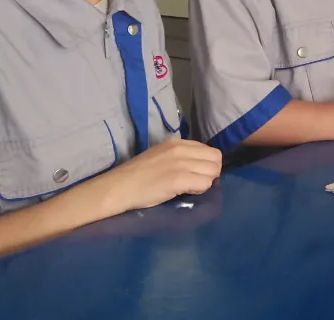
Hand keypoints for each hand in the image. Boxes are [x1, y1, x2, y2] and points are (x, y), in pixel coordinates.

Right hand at [96, 137, 221, 214]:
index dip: (207, 164)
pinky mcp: (178, 179)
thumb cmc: (137, 175)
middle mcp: (180, 148)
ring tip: (190, 187)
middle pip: (215, 158)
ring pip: (212, 171)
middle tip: (197, 182)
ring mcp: (180, 163)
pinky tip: (186, 192)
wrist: (118, 187)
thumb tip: (200, 165)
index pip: (209, 149)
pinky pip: (204, 184)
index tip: (197, 174)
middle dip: (211, 172)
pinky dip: (200, 190)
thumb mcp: (161, 156)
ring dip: (206, 182)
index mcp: (176, 142)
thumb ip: (180, 156)